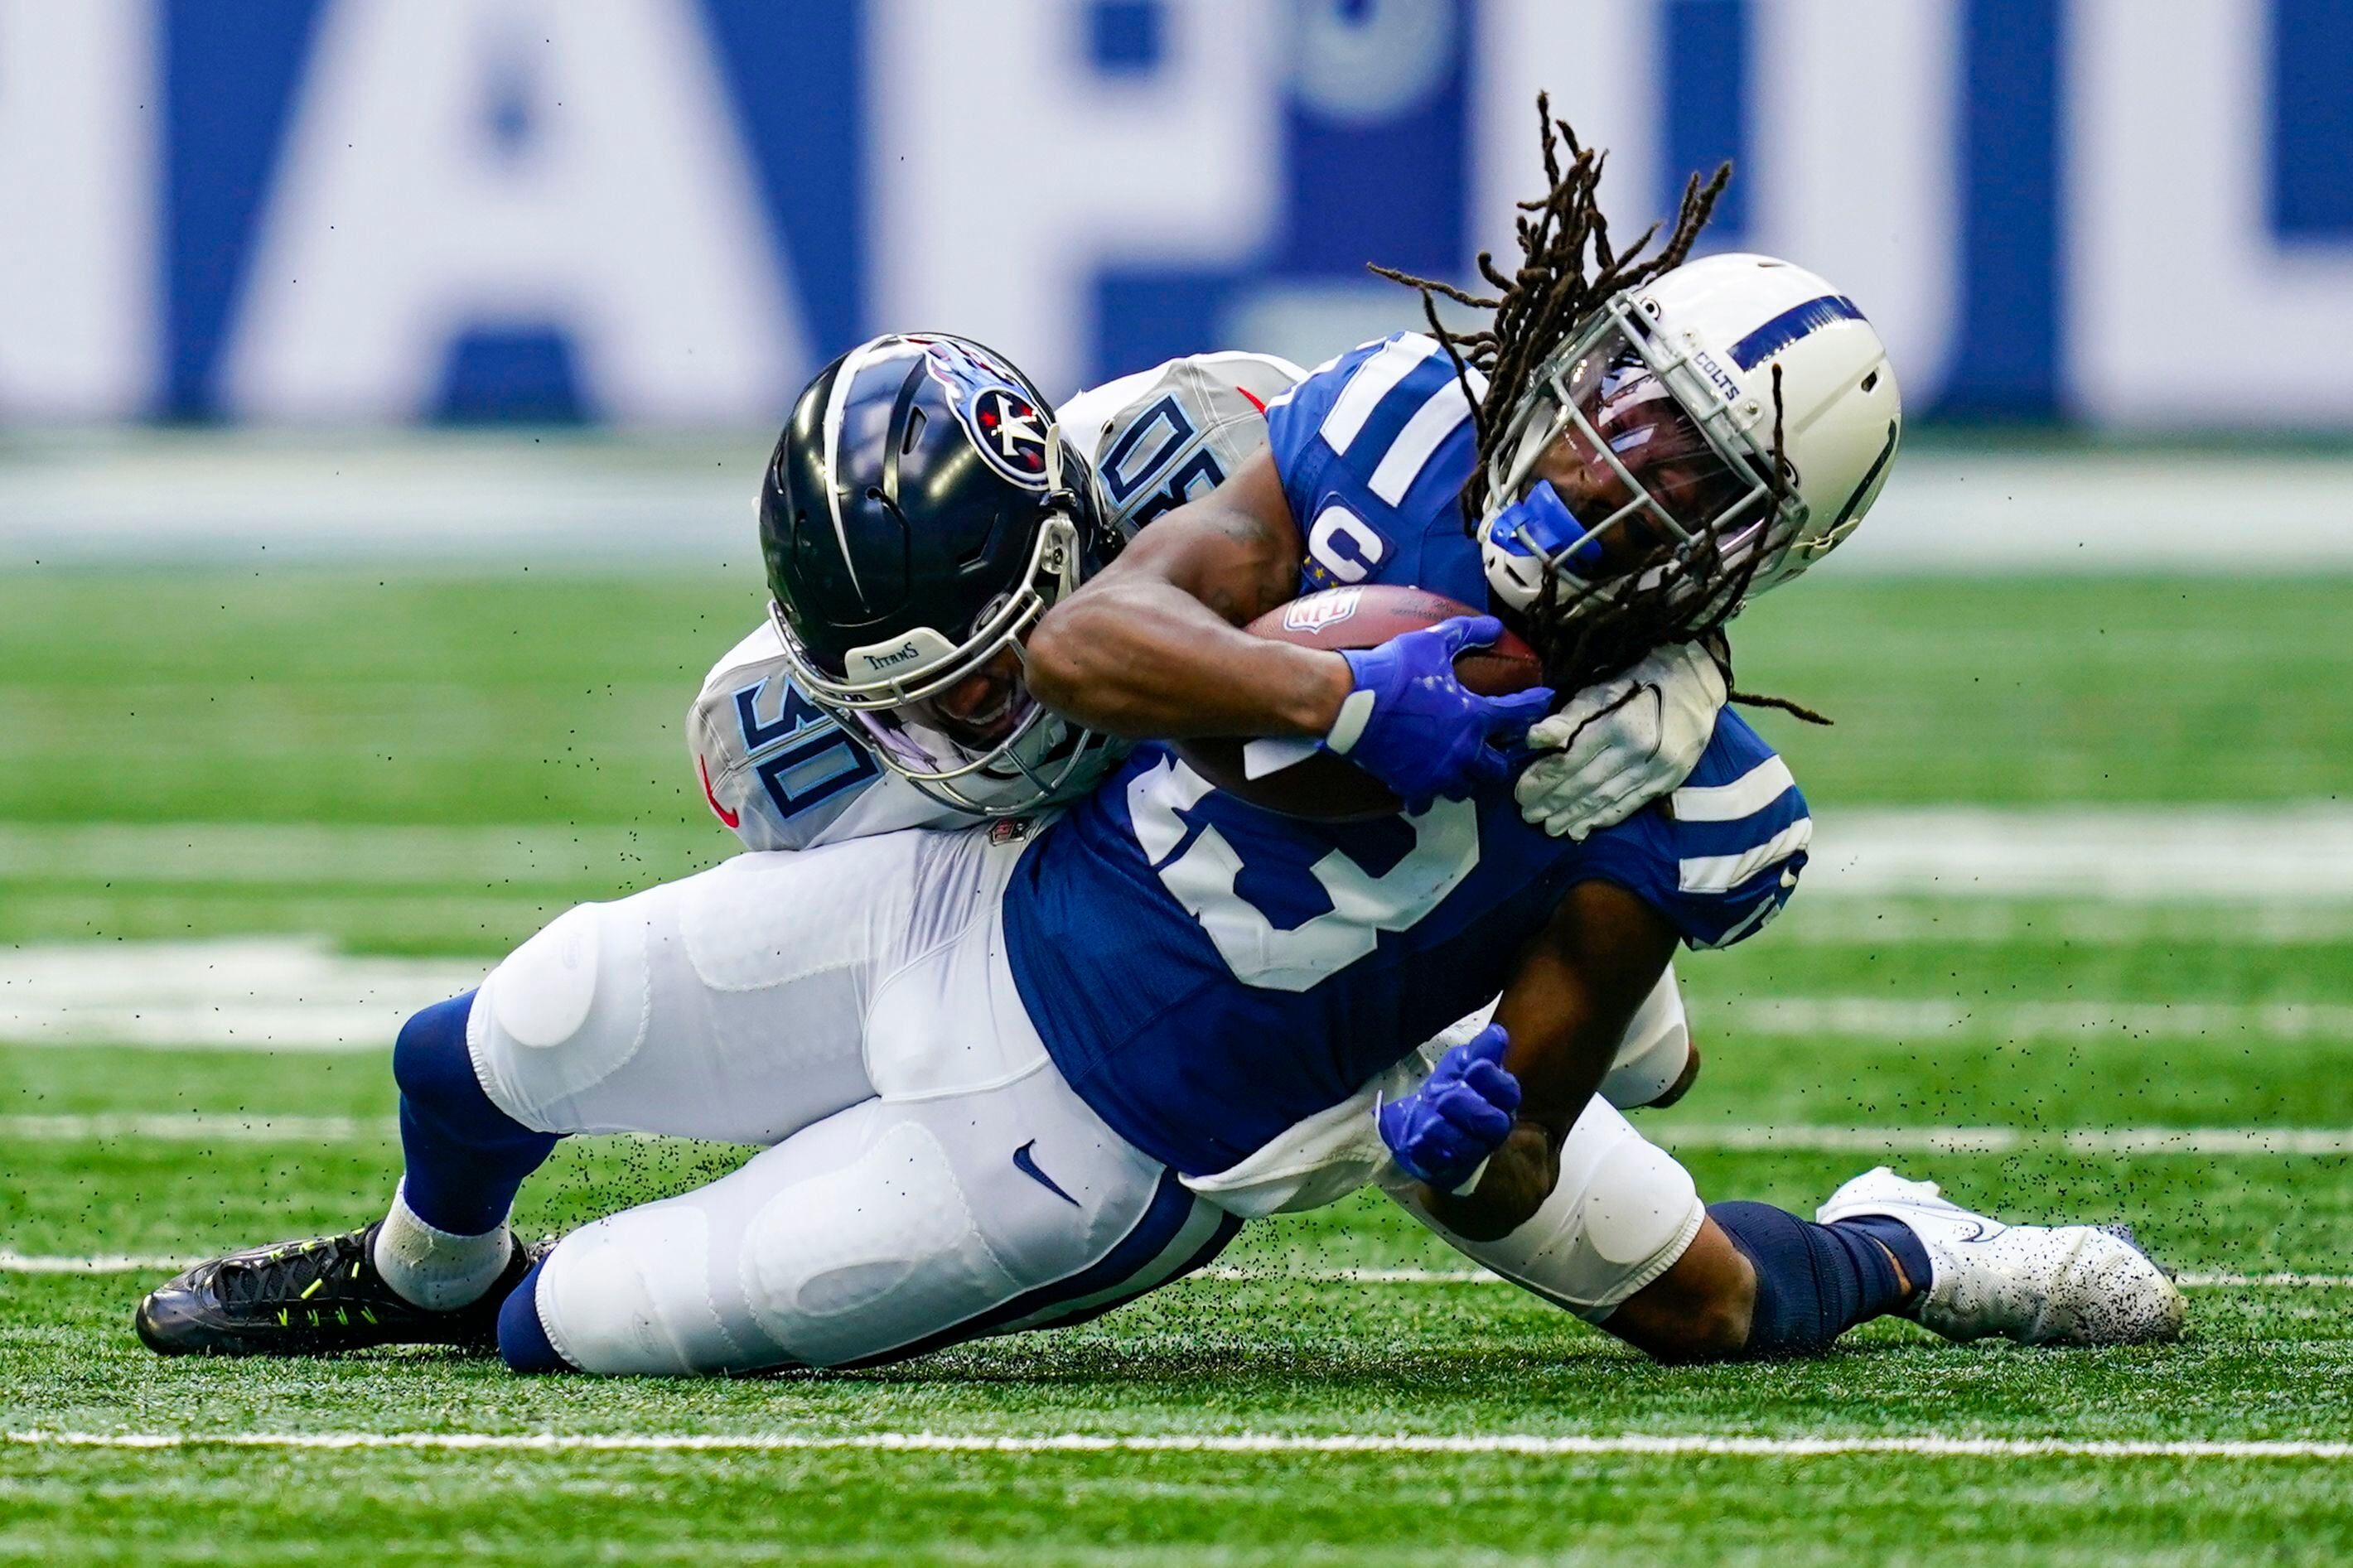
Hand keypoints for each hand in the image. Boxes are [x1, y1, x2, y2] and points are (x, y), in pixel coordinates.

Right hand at [1326, 617, 1554, 813]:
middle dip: (1501, 760)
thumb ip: (1466, 634)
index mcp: (1474, 718)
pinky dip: (1427, 796)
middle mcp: (1463, 752)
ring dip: (1467, 780)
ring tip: (1463, 771)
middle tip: (1499, 751)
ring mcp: (1437, 773)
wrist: (1351, 703)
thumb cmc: (1396, 671)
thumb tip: (1495, 626)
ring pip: (1464, 789)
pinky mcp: (1411, 785)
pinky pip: (1426, 801)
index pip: (1518, 715)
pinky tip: (1424, 789)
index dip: (1535, 705)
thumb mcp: (1432, 643)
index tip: (1545, 700)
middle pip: (1496, 769)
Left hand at [1376, 1024, 1522, 1192]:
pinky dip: (1428, 1153)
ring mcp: (1471, 1151)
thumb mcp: (1461, 1065)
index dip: (1494, 1080)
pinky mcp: (1448, 1169)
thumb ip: (1479, 1051)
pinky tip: (1416, 1142)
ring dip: (1448, 1133)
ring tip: (1428, 1123)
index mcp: (1498, 1100)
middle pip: (1494, 1125)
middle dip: (1470, 1110)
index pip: (1508, 1092)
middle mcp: (1491, 1129)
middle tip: (1445, 1098)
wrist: (1425, 1125)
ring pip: (1469, 1148)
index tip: (1476, 1067)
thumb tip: (1497, 1033)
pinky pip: (1442, 1165)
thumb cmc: (1451, 1090)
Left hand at [1513, 639, 1726, 838]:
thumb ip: (1568, 716)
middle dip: (1553, 803)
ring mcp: (1657, 770)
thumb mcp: (1602, 687)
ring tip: (1550, 828)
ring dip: (1575, 817)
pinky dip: (1603, 819)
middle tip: (1528, 815)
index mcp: (1619, 725)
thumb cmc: (1641, 678)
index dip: (1543, 779)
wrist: (1698, 682)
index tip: (1520, 792)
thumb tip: (1533, 738)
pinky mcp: (1668, 780)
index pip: (1571, 761)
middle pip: (1586, 785)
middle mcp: (1639, 752)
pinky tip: (1583, 828)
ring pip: (1606, 800)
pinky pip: (1630, 805)